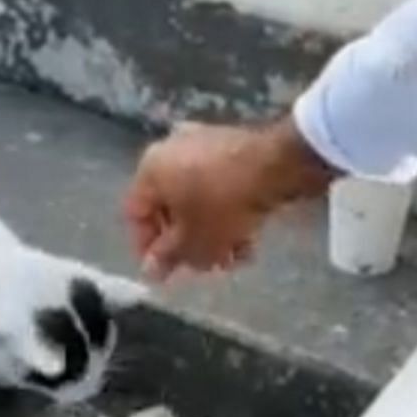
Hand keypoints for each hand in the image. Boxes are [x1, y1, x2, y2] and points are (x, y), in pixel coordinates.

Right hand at [124, 117, 340, 280]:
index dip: (148, 248)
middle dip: (188, 243)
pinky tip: (248, 238)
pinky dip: (228, 212)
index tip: (167, 272)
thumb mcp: (194, 239)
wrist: (280, 164)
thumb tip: (151, 271)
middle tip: (205, 267)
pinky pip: (220, 186)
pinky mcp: (234, 147)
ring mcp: (204, 145)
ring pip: (198, 200)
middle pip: (170, 209)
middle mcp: (170, 151)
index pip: (136, 215)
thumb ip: (169, 257)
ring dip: (211, 233)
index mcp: (150, 169)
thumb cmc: (223, 202)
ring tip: (233, 258)